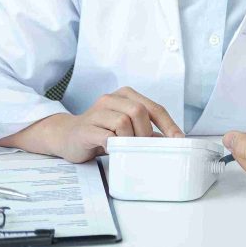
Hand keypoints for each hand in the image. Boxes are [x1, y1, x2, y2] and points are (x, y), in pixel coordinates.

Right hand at [52, 87, 183, 161]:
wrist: (67, 136)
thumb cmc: (101, 132)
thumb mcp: (127, 129)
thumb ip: (145, 131)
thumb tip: (170, 142)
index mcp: (126, 95)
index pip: (154, 108)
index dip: (169, 125)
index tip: (179, 139)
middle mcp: (112, 99)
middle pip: (139, 111)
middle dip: (146, 132)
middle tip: (144, 147)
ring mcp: (96, 112)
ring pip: (123, 121)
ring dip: (130, 139)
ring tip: (127, 149)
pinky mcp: (85, 128)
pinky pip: (105, 135)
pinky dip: (114, 145)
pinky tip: (113, 150)